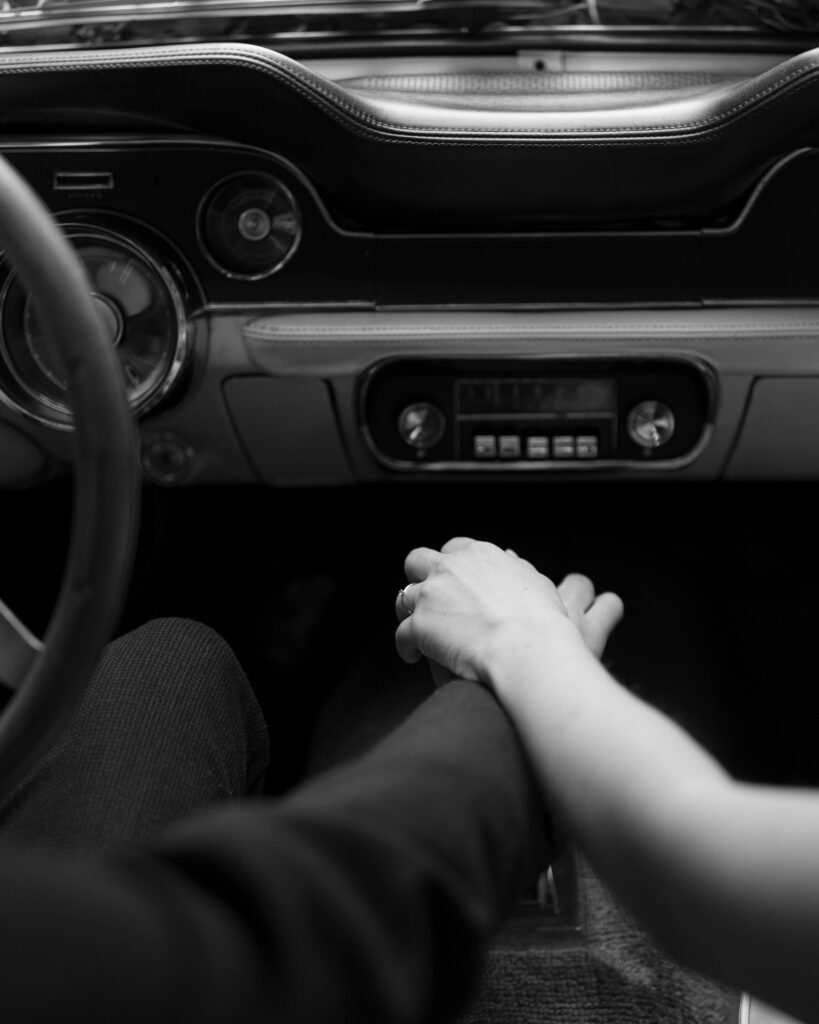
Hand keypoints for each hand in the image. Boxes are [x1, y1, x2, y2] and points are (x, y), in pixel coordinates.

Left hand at [395, 538, 622, 684]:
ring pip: (405, 595)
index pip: (458, 548)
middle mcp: (452, 567)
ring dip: (409, 610)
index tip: (456, 582)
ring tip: (415, 629)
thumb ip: (523, 574)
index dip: (453, 565)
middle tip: (427, 598)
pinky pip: (401, 634)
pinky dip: (406, 645)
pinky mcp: (419, 625)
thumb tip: (515, 562)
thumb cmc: (544, 627)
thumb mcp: (540, 588)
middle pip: (419, 559)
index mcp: (482, 555)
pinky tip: (412, 656)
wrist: (528, 652)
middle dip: (419, 576)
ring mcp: (432, 595)